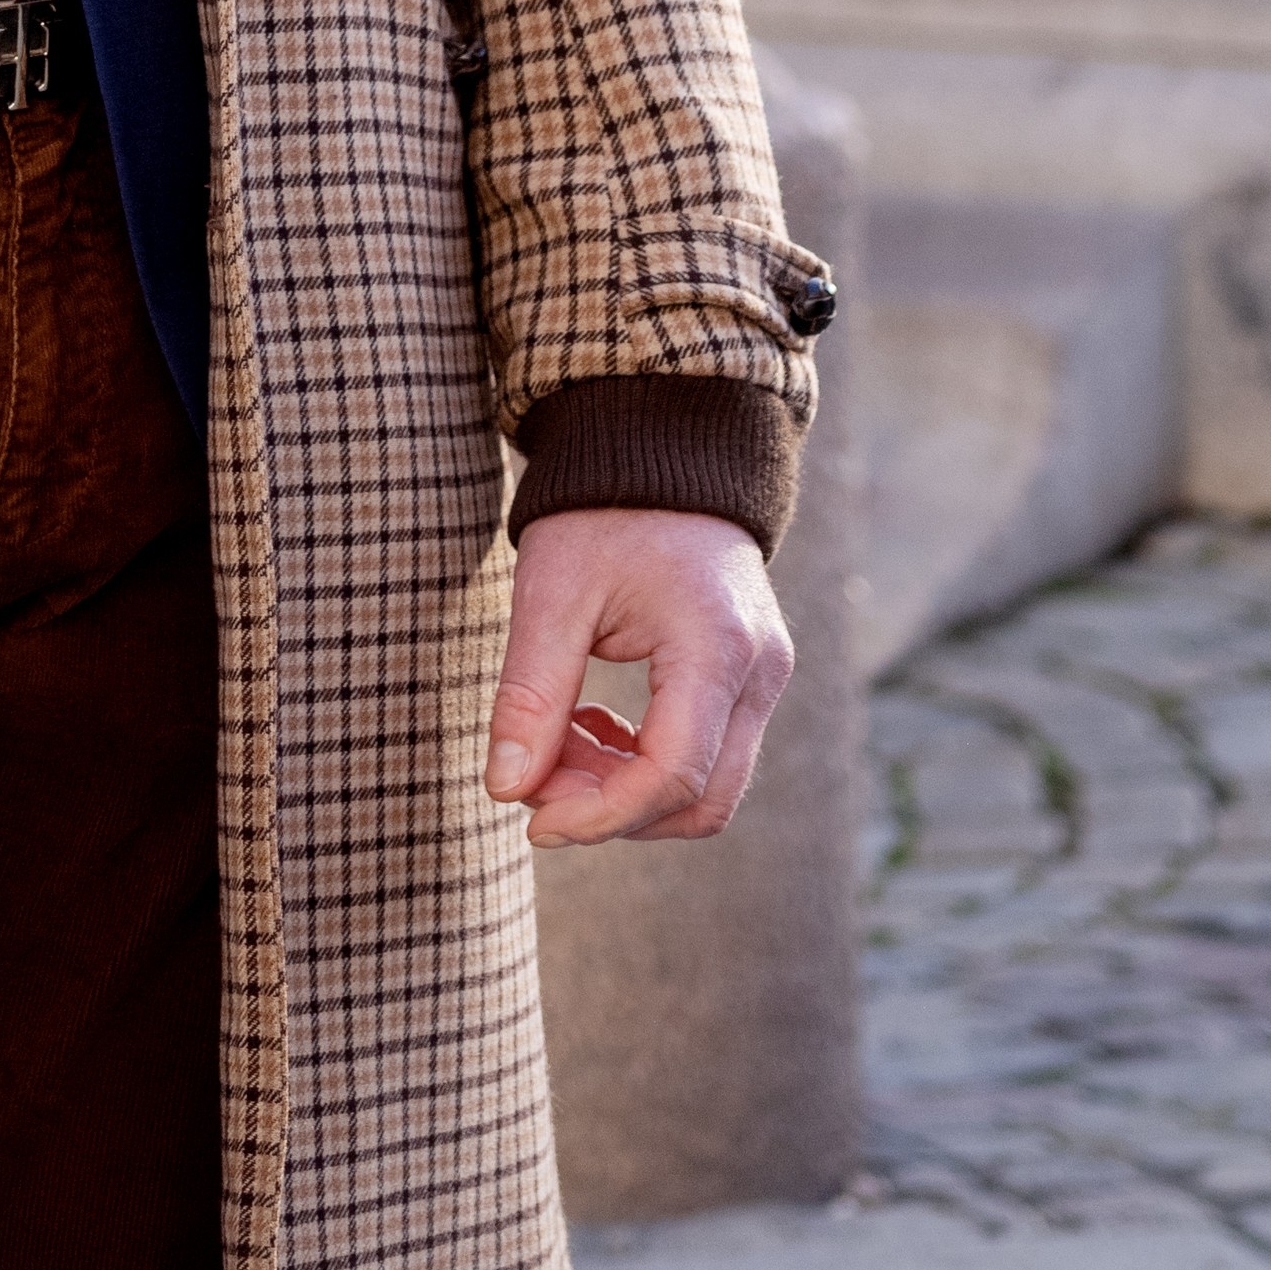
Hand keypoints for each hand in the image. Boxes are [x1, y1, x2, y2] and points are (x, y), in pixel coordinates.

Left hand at [492, 507, 794, 844]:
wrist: (661, 450)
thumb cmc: (602, 513)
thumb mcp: (551, 592)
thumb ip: (530, 695)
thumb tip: (506, 790)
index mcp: (716, 645)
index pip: (672, 774)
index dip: (599, 816)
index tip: (531, 819)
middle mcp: (759, 671)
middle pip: (702, 801)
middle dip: (612, 811)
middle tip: (536, 781)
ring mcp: (764, 677)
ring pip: (708, 788)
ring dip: (625, 792)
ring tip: (555, 743)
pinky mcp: (750, 678)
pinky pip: (708, 756)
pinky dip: (643, 765)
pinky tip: (588, 725)